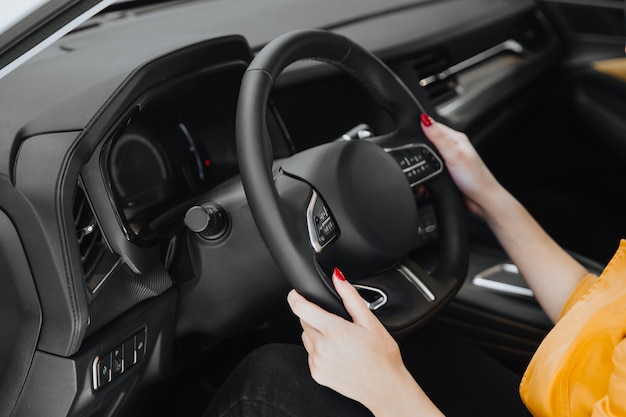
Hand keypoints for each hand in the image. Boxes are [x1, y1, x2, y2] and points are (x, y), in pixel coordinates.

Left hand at [287, 268, 442, 416]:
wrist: (385, 388)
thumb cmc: (382, 356)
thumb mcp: (370, 321)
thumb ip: (350, 297)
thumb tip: (338, 277)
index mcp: (334, 330)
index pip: (301, 308)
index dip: (295, 297)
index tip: (295, 293)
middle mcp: (322, 347)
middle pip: (304, 322)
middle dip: (315, 317)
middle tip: (336, 323)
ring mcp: (317, 362)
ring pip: (306, 338)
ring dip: (316, 334)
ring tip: (339, 341)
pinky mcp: (317, 374)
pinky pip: (310, 355)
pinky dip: (319, 351)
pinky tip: (337, 354)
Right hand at [420, 114, 502, 215]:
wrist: (482, 200)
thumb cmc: (475, 178)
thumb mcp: (453, 155)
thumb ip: (438, 138)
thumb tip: (425, 120)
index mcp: (456, 138)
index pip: (433, 126)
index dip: (420, 128)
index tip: (410, 136)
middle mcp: (453, 148)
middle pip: (428, 142)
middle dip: (419, 150)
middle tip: (415, 157)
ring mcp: (450, 161)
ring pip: (428, 158)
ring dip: (422, 165)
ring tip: (421, 171)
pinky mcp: (447, 173)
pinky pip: (431, 170)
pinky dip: (426, 175)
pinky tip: (426, 180)